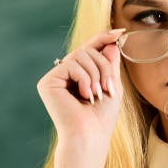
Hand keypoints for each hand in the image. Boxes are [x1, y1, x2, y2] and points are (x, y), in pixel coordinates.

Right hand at [36, 28, 125, 142]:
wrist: (90, 135)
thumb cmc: (102, 117)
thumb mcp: (112, 85)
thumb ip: (109, 64)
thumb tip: (110, 43)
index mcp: (79, 76)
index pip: (90, 50)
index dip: (103, 39)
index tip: (120, 32)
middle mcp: (65, 75)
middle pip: (88, 50)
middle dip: (104, 66)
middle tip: (109, 88)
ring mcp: (55, 78)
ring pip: (81, 55)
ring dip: (96, 73)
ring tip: (98, 94)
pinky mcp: (48, 82)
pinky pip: (71, 64)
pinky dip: (84, 78)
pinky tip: (85, 95)